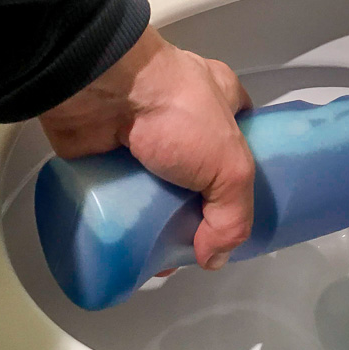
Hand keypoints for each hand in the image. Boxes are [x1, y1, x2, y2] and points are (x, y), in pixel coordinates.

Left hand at [38, 25, 254, 270]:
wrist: (103, 91)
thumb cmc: (177, 109)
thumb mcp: (231, 166)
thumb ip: (232, 217)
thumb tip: (212, 258)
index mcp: (220, 100)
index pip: (243, 138)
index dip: (245, 173)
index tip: (239, 210)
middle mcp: (182, 116)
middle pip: (199, 172)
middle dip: (199, 209)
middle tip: (199, 244)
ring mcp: (142, 133)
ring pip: (159, 187)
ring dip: (161, 220)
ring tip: (162, 255)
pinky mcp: (106, 152)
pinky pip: (121, 192)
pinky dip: (126, 218)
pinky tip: (131, 244)